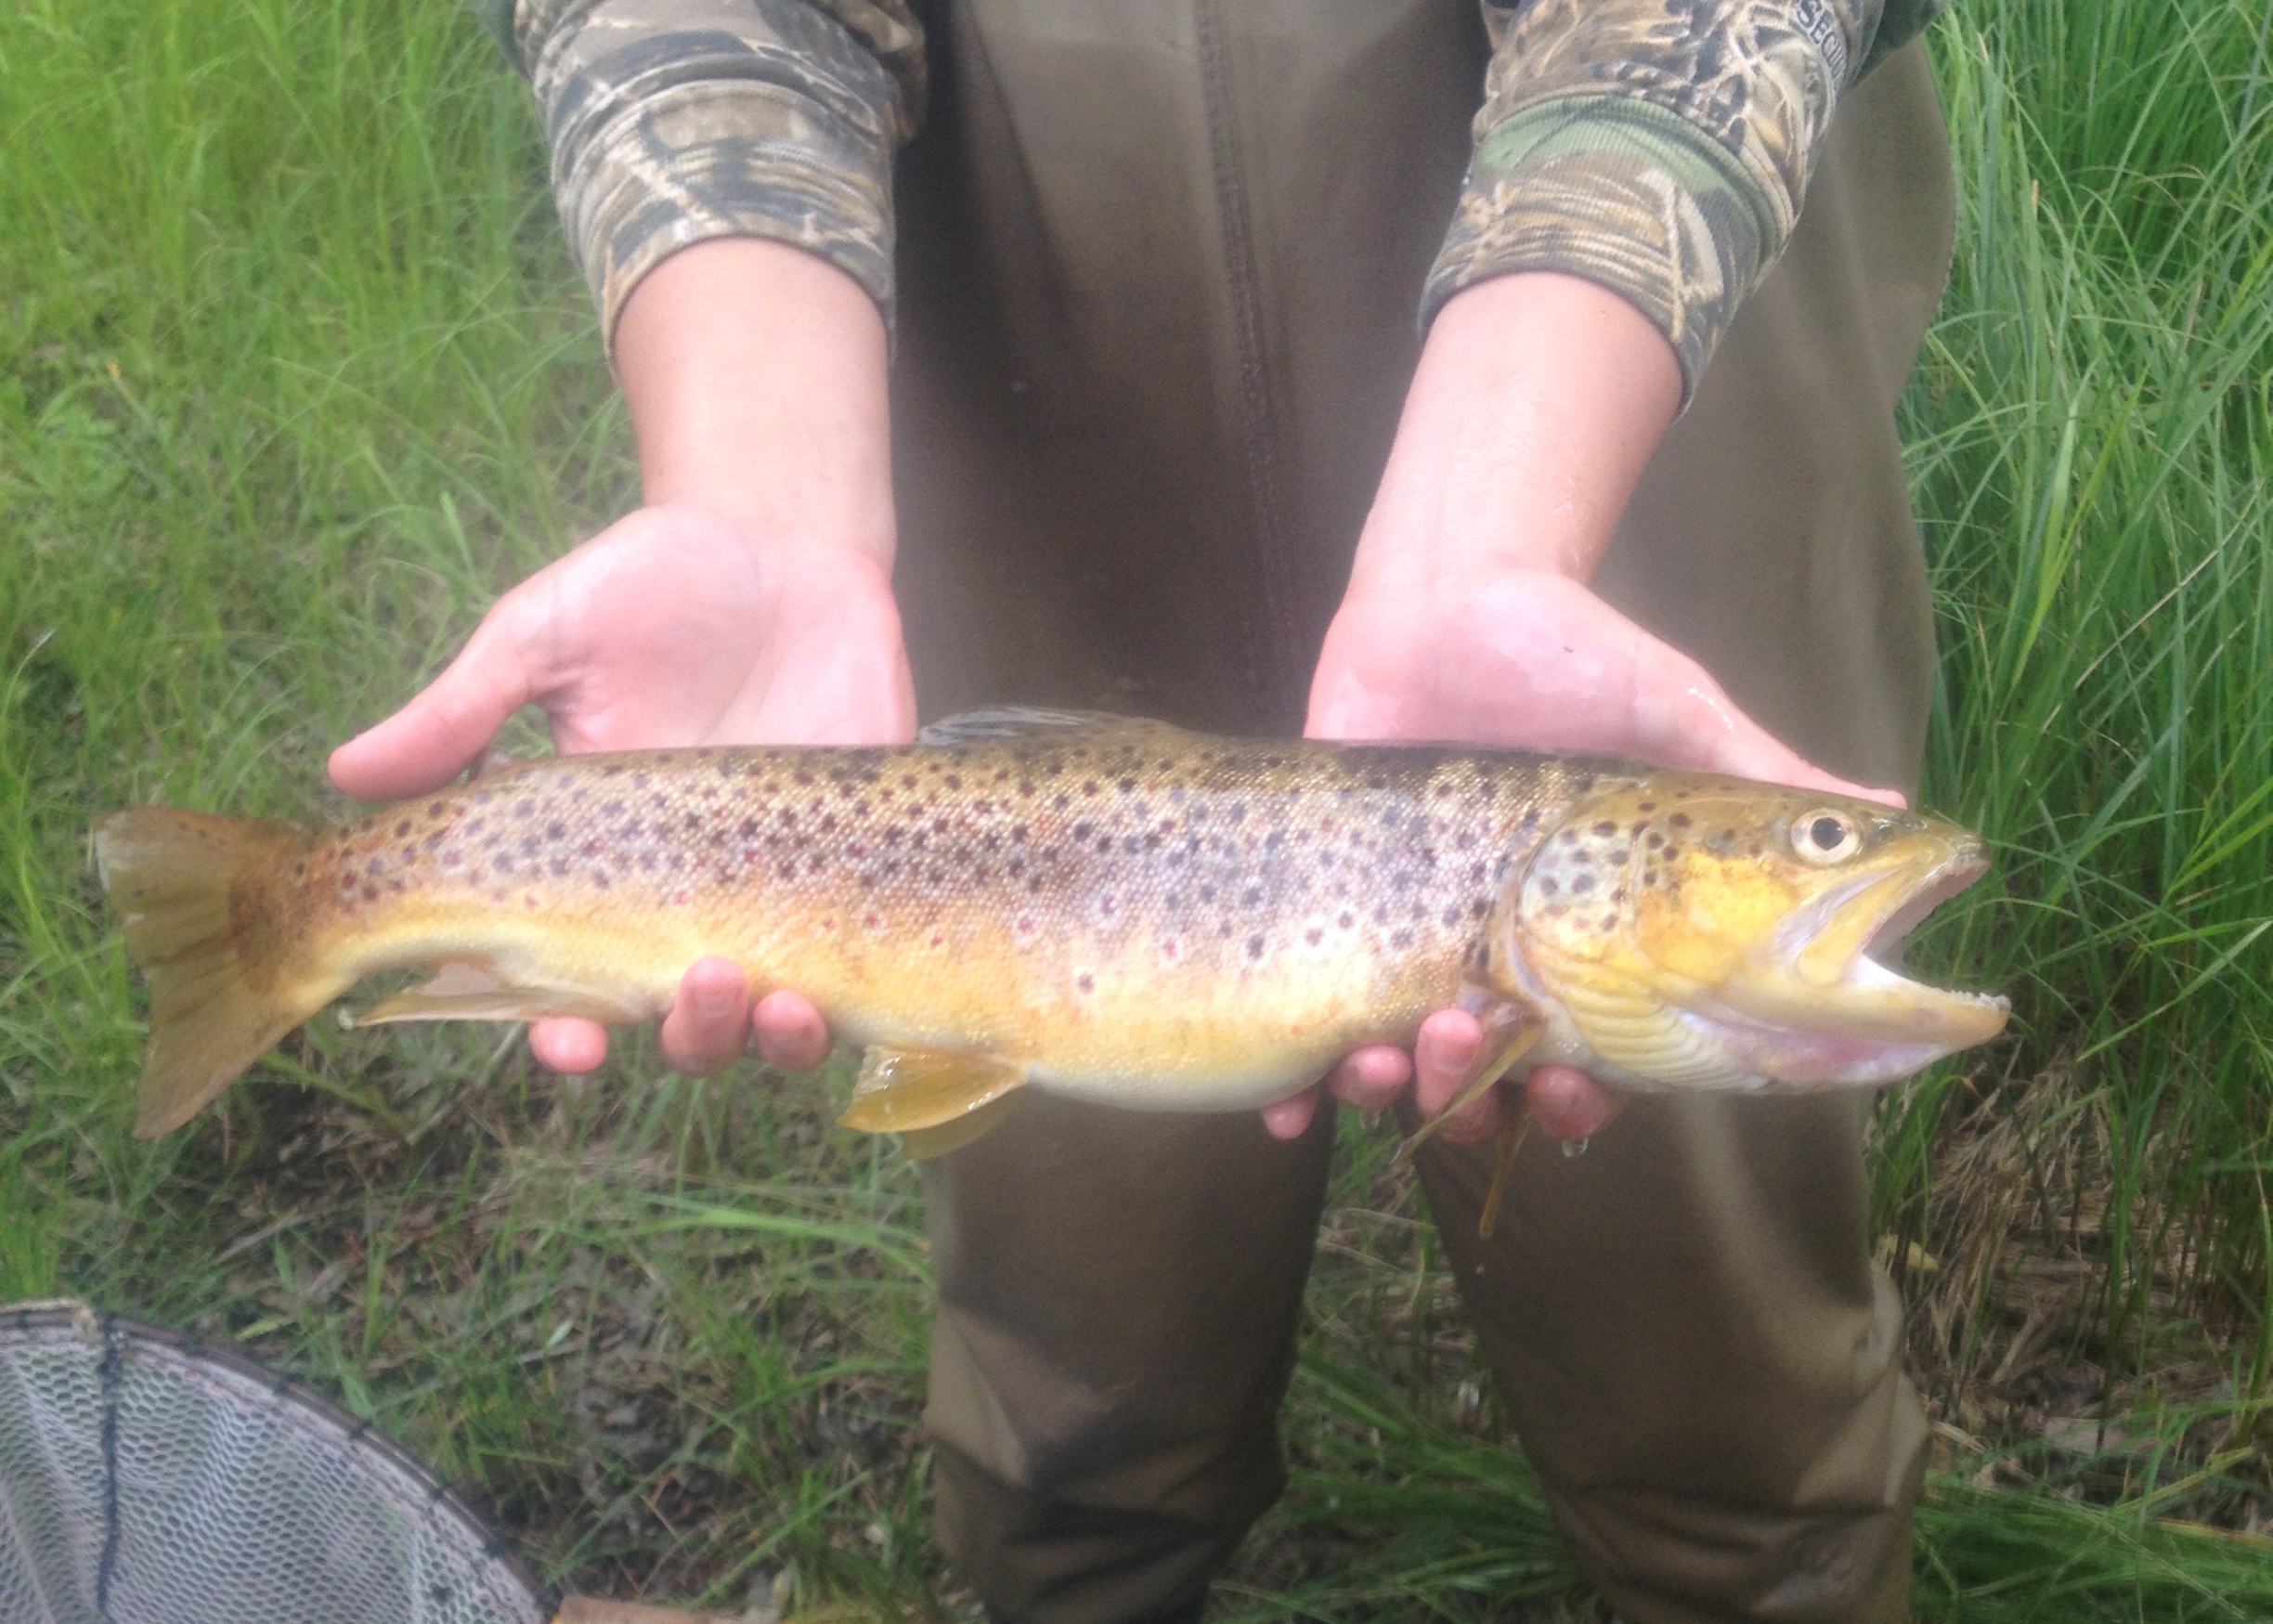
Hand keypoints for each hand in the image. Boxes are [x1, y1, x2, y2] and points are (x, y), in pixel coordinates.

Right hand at [330, 238, 907, 1077]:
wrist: (786, 537)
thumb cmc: (654, 583)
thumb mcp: (546, 634)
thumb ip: (463, 710)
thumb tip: (345, 776)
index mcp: (602, 861)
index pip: (576, 981)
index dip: (566, 1032)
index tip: (572, 1043)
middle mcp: (694, 892)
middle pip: (684, 1021)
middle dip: (689, 1034)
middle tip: (699, 988)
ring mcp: (786, 882)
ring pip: (777, 1012)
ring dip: (776, 1036)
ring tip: (779, 1002)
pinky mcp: (867, 855)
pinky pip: (866, 951)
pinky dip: (859, 985)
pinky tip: (848, 979)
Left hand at [1264, 272, 1899, 1146]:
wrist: (1444, 595)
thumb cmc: (1572, 656)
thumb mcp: (1674, 718)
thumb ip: (1767, 782)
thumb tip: (1905, 816)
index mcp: (1583, 944)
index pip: (1590, 1068)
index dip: (1580, 1107)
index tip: (1571, 1100)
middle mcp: (1495, 960)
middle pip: (1486, 1090)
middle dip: (1473, 1101)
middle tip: (1463, 1042)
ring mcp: (1406, 941)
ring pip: (1398, 1072)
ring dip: (1390, 1091)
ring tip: (1383, 1051)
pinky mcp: (1327, 911)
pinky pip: (1302, 1026)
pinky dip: (1291, 1085)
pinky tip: (1283, 1107)